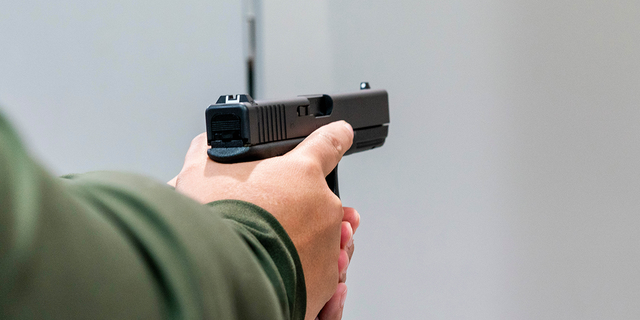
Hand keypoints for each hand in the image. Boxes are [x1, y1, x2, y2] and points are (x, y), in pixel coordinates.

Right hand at [169, 121, 353, 318]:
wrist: (219, 274)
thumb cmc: (214, 222)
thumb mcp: (200, 174)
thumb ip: (208, 154)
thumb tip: (205, 146)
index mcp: (301, 172)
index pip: (328, 143)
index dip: (335, 135)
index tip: (343, 132)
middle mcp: (324, 205)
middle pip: (323, 200)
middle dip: (305, 206)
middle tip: (280, 216)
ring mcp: (328, 244)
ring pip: (326, 238)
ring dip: (310, 239)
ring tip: (284, 245)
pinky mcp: (324, 279)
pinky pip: (323, 271)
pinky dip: (307, 270)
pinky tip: (286, 270)